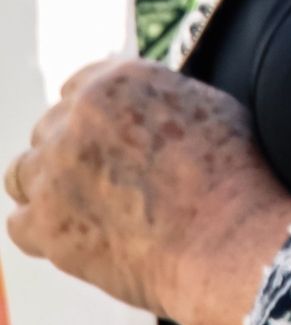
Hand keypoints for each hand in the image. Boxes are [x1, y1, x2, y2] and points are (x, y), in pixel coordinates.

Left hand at [5, 56, 290, 324]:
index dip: (98, 115)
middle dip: (77, 151)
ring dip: (49, 183)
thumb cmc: (235, 177)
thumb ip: (161, 97)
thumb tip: (146, 108)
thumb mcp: (209, 107)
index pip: (79, 85)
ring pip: (23, 172)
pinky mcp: (46, 226)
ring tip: (86, 205)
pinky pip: (20, 223)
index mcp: (115, 82)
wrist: (230, 242)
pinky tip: (75, 234)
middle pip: (52, 128)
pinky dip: (43, 228)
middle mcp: (74, 118)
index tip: (112, 138)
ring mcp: (54, 173)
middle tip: (114, 180)